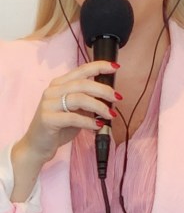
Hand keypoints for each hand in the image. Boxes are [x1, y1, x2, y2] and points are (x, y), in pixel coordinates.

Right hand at [10, 59, 121, 200]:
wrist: (38, 145)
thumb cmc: (59, 127)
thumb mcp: (76, 111)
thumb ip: (88, 102)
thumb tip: (109, 98)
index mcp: (59, 84)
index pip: (81, 70)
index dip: (99, 66)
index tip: (115, 67)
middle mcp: (53, 91)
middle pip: (83, 84)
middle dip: (103, 90)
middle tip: (117, 98)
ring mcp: (48, 104)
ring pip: (79, 98)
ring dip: (99, 106)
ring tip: (110, 114)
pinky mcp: (48, 119)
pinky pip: (74, 117)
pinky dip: (89, 121)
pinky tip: (98, 125)